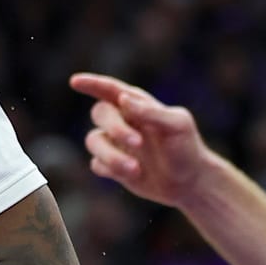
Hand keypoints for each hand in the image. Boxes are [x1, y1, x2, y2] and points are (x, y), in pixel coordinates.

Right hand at [68, 72, 213, 209]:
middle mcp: (121, 121)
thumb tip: (123, 99)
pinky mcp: (111, 167)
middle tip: (138, 144)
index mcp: (136, 106)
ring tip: (136, 169)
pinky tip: (132, 175)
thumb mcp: (178, 125)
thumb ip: (151, 112)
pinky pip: (97, 164)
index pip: (110, 90)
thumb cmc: (187, 147)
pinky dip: (111, 169)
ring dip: (111, 155)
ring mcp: (114, 144)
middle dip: (115, 128)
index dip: (92, 84)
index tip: (75, 81)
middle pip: (100, 113)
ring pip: (93, 141)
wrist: (190, 182)